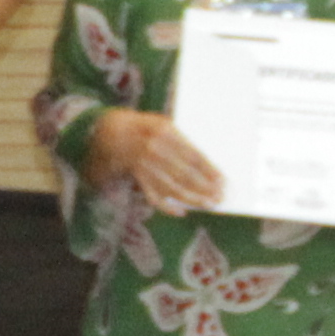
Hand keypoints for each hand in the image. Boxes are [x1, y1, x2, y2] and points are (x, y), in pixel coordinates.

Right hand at [95, 109, 227, 212]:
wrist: (112, 132)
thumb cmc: (145, 128)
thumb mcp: (162, 124)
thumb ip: (181, 141)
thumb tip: (207, 166)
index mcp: (164, 132)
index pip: (192, 154)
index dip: (209, 169)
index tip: (222, 180)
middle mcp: (153, 149)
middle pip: (184, 173)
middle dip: (204, 187)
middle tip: (219, 197)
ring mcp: (144, 165)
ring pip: (171, 187)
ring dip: (191, 198)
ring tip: (206, 204)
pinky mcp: (137, 177)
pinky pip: (153, 195)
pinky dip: (166, 206)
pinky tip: (181, 212)